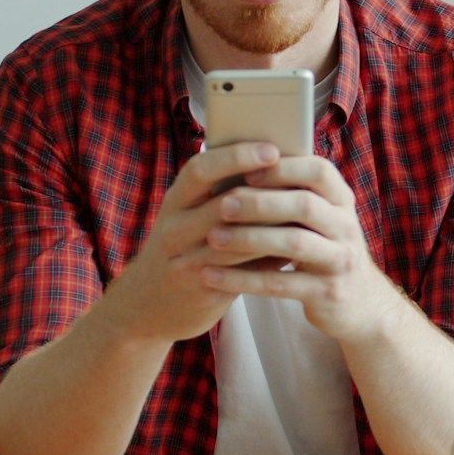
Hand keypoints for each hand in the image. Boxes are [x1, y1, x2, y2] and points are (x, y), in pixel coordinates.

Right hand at [99, 142, 285, 343]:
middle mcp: (174, 228)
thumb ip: (220, 194)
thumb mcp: (188, 215)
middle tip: (302, 184)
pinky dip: (270, 258)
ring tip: (307, 214)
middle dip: (265, 192)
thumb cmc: (182, 248)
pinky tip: (295, 249)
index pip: (201, 169)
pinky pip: (242, 271)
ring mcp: (185, 261)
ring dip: (274, 227)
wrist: (146, 305)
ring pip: (236, 239)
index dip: (236, 157)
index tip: (272, 149)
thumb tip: (277, 163)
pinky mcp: (201, 289)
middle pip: (221, 204)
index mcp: (175, 200)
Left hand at [198, 155, 402, 342]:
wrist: (361, 305)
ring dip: (249, 238)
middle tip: (222, 204)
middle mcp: (347, 228)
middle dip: (260, 202)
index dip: (283, 167)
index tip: (246, 169)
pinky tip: (213, 275)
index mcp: (342, 201)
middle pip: (304, 205)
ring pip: (294, 243)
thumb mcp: (322, 220)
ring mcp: (340, 261)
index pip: (319, 171)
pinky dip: (242, 279)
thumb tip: (243, 165)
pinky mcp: (326, 293)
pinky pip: (279, 284)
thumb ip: (295, 196)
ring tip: (214, 237)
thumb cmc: (325, 251)